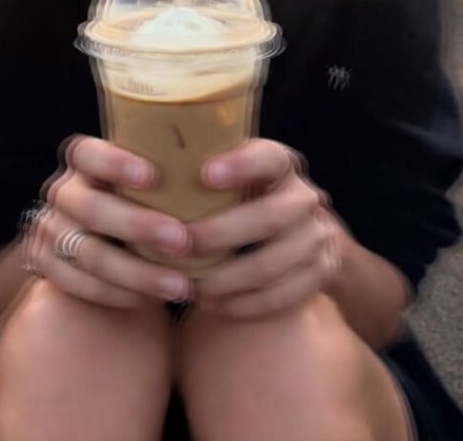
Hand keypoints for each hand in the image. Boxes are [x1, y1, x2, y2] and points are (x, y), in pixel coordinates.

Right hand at [27, 135, 193, 309]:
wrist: (101, 239)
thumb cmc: (143, 199)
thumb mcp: (148, 178)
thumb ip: (170, 172)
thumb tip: (227, 169)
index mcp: (84, 160)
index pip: (88, 152)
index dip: (115, 163)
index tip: (153, 177)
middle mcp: (64, 191)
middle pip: (92, 208)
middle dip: (138, 226)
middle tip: (183, 240)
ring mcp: (51, 229)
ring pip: (89, 253)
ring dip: (137, 272)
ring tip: (181, 285)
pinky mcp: (48, 266)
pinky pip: (81, 285)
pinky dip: (120, 295)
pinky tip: (154, 300)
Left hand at [190, 139, 341, 319]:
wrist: (303, 227)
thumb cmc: (247, 195)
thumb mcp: (237, 171)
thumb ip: (206, 167)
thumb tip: (143, 169)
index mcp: (281, 163)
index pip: (268, 157)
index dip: (240, 165)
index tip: (204, 174)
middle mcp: (304, 197)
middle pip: (268, 217)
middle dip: (220, 235)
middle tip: (179, 247)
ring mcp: (317, 237)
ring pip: (271, 265)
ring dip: (224, 280)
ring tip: (188, 286)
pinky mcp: (320, 273)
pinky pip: (280, 296)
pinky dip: (241, 304)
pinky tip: (210, 303)